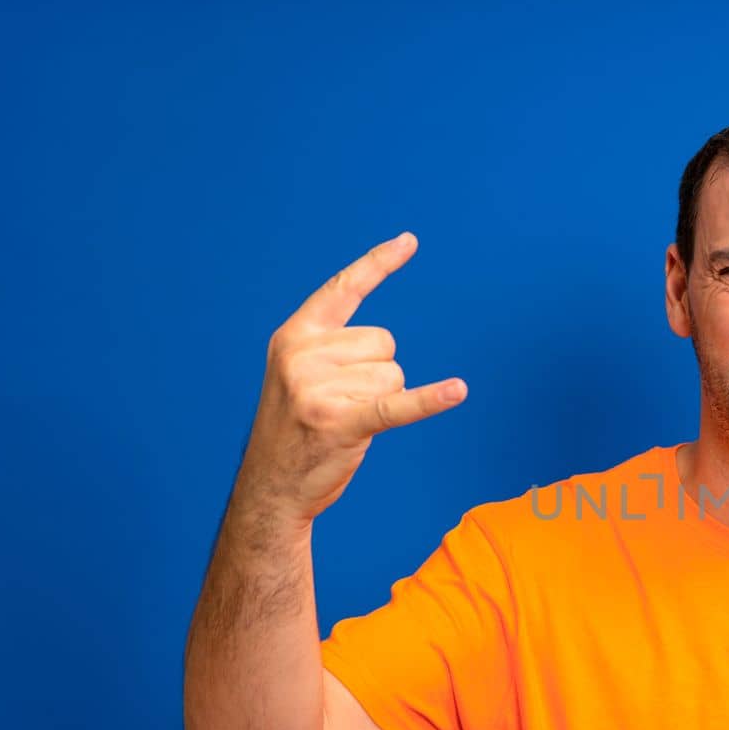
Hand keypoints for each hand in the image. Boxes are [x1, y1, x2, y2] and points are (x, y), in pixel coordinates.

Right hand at [238, 232, 466, 525]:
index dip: (377, 265)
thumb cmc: (295, 430)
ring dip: (381, 400)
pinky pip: (398, 405)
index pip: (343, 289)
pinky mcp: (343, 423)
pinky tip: (457, 391)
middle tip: (342, 404)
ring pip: (394, 375)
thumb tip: (385, 346)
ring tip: (345, 421)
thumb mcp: (299, 376)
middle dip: (376, 375)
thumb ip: (331, 350)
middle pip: (384, 343)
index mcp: (294, 337)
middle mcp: (303, 356)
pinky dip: (429, 400)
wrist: (271, 488)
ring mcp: (319, 390)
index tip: (410, 241)